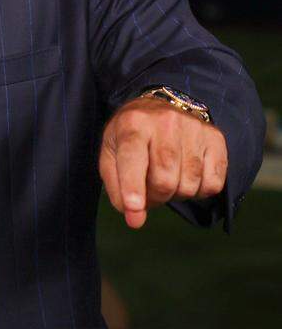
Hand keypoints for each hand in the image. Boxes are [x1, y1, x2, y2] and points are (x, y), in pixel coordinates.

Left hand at [99, 95, 227, 227]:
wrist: (160, 108)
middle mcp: (165, 121)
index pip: (133, 157)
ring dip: (177, 194)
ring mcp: (194, 128)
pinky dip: (200, 192)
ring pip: (189, 184)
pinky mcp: (216, 138)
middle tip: (150, 194)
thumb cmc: (132, 137)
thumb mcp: (112, 154)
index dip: (133, 186)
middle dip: (155, 197)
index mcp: (132, 123)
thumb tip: (134, 220)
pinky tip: (187, 177)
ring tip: (167, 179)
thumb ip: (117, 188)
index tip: (134, 207)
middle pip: (164, 179)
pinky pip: (213, 184)